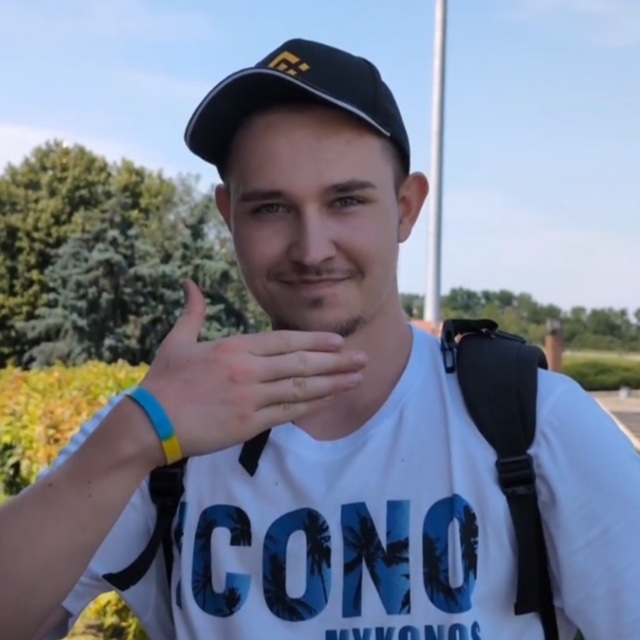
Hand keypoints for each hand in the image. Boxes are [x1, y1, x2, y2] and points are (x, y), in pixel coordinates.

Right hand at [137, 280, 366, 461]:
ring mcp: (251, 398)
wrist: (148, 423)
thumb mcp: (176, 341)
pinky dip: (312, 405)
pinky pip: (288, 413)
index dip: (315, 341)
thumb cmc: (163, 382)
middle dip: (336, 361)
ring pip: (301, 388)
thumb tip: (189, 283)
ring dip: (333, 383)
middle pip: (301, 364)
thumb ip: (192, 312)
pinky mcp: (249, 424)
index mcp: (234, 348)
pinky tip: (331, 399)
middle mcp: (247, 371)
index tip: (338, 341)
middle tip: (362, 358)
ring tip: (358, 379)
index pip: (284, 341)